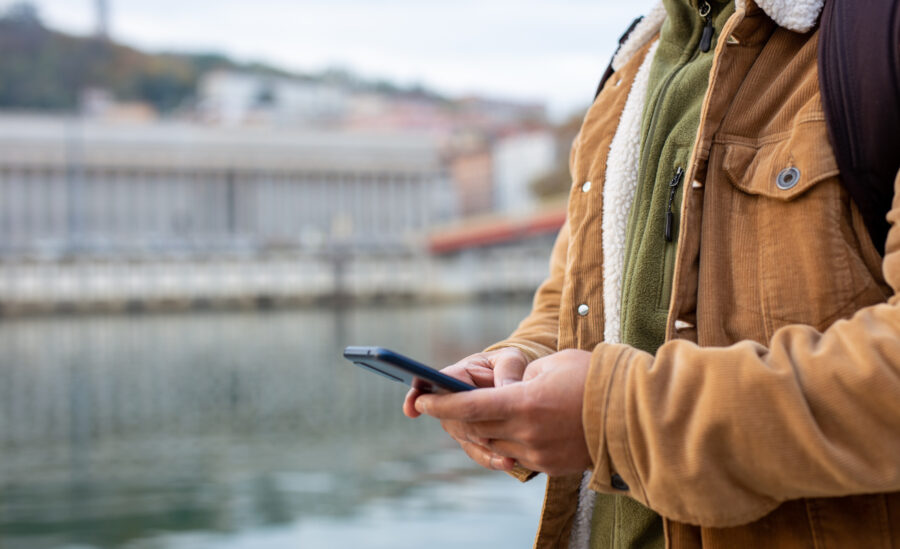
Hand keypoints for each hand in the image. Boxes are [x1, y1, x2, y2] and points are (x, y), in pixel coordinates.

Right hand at [403, 347, 528, 470]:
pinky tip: (508, 462)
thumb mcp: (510, 359)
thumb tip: (508, 387)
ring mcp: (458, 425)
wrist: (513, 384)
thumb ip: (508, 369)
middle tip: (486, 435)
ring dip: (483, 444)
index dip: (418, 396)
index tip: (412, 407)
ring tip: (505, 453)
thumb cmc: (507, 366)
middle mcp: (450, 402)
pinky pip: (478, 453)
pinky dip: (492, 459)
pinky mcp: (473, 442)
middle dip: (466, 426)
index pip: (430, 384)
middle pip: (449, 417)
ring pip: (464, 438)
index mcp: (455, 374)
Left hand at [414, 349, 593, 475]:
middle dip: (457, 416)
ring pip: (494, 444)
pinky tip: (507, 427)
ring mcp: (540, 454)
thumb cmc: (596, 378)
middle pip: (477, 428)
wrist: (637, 413)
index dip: (442, 404)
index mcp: (525, 404)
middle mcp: (528, 433)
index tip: (423, 399)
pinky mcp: (551, 466)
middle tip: (443, 404)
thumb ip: (521, 380)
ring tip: (475, 413)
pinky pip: (516, 454)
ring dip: (482, 429)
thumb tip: (504, 394)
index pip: (470, 407)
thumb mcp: (552, 365)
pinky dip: (505, 440)